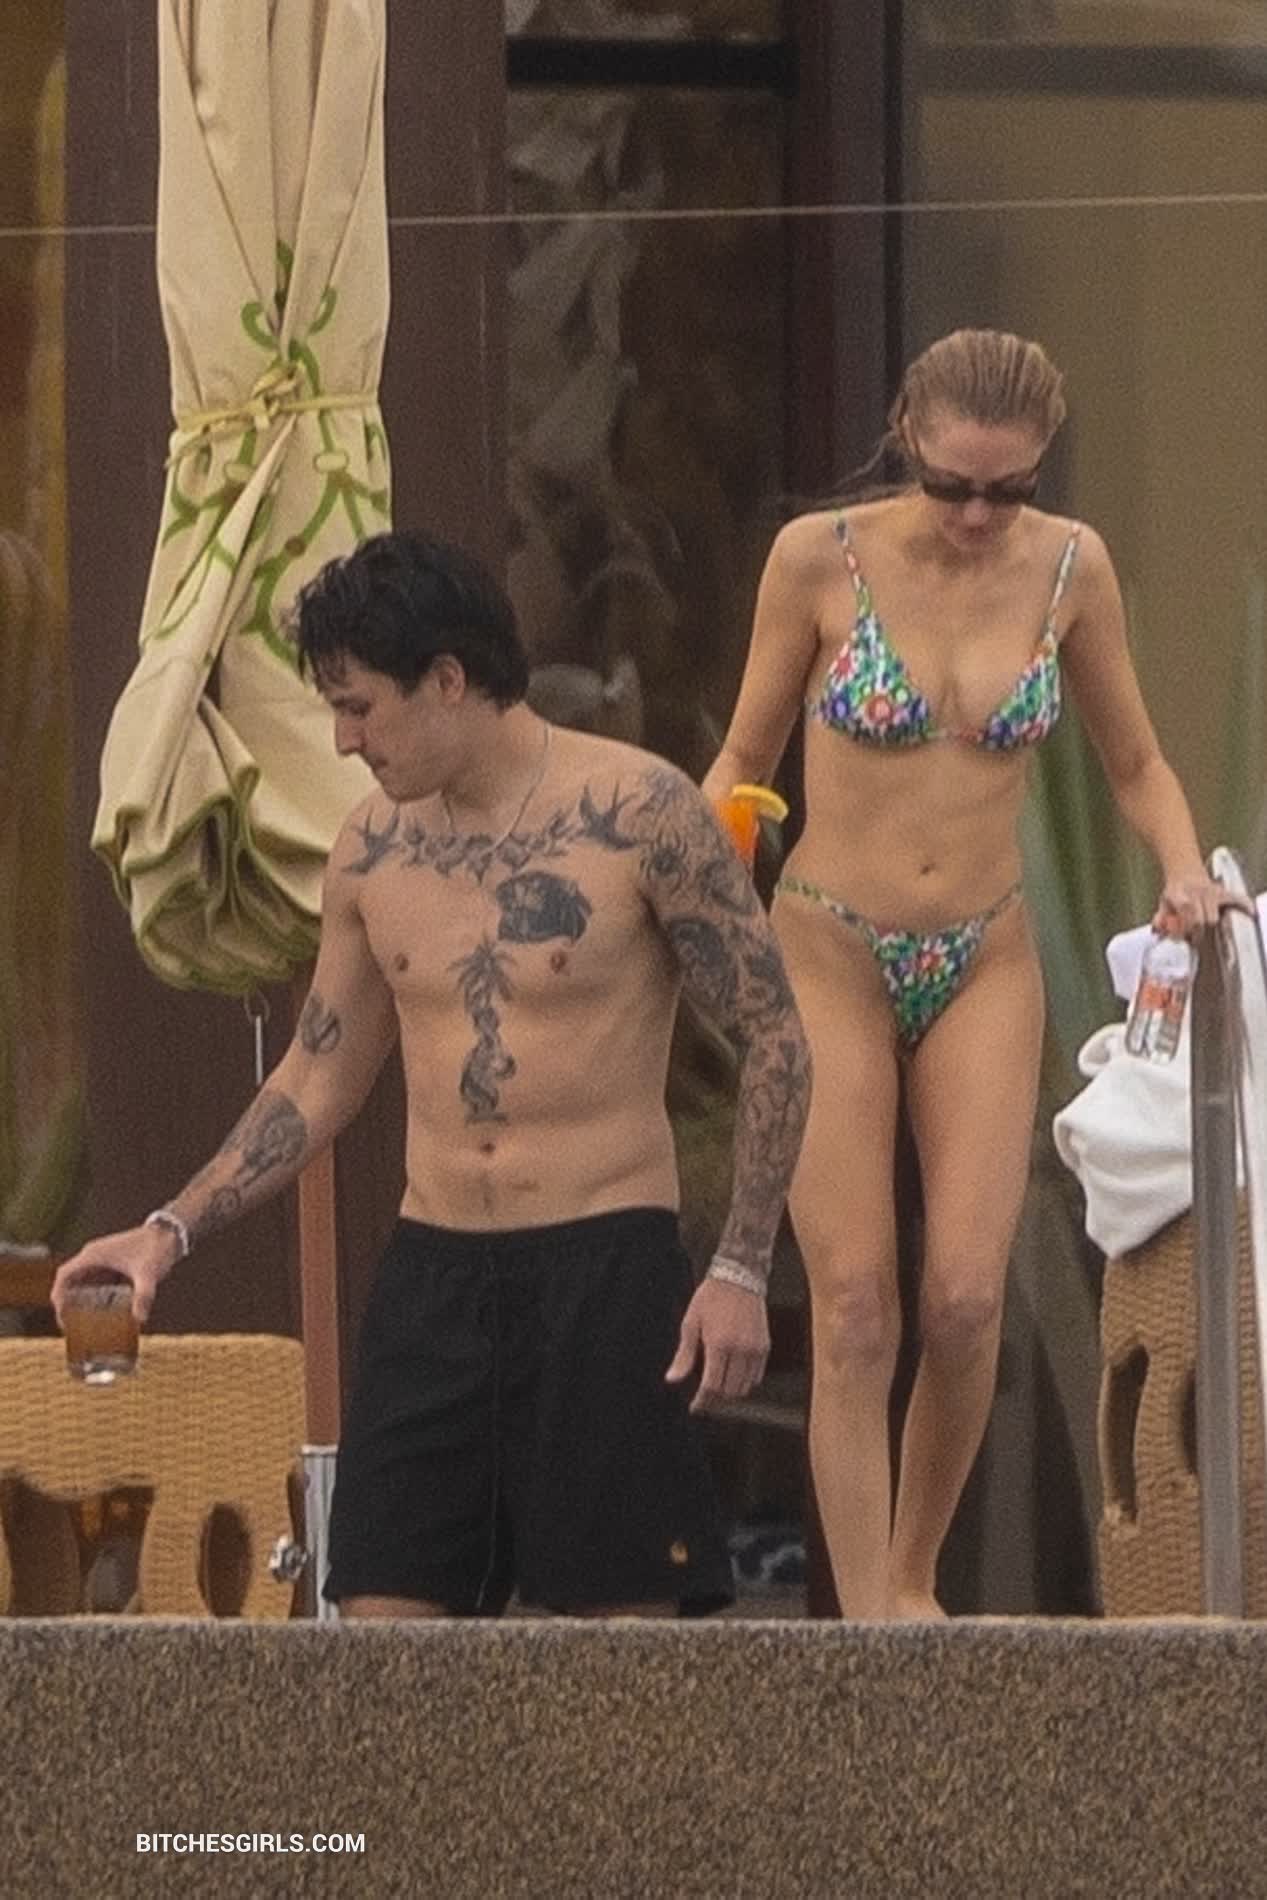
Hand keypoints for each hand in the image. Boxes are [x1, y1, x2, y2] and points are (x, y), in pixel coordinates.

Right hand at [50, 1224, 179, 1327]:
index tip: (60, 1314)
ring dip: (80, 1300)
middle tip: (70, 1325)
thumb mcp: (148, 1274)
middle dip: (67, 1303)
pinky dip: (95, 1297)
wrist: (171, 1234)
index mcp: (94, 1255)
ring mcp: (103, 1260)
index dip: (58, 1294)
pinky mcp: (113, 1264)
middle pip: (70, 1281)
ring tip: (82, 1323)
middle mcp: (94, 1256)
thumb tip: (139, 1320)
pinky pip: (96, 1282)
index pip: (64, 1275)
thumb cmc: (156, 1248)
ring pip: (83, 1282)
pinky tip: (102, 1313)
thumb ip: (143, 1296)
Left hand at [664, 1277, 769, 1414]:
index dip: (702, 1401)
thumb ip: (684, 1355)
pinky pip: (756, 1376)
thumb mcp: (691, 1323)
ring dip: (730, 1391)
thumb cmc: (711, 1297)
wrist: (739, 1277)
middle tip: (704, 1395)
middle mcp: (739, 1349)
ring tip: (718, 1384)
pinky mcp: (764, 1346)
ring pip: (744, 1387)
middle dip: (715, 1397)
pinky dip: (745, 1382)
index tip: (695, 1407)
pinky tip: (733, 1374)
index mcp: (718, 1344)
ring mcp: (754, 1349)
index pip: (711, 1386)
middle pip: (728, 1390)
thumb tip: (672, 1379)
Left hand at [1154, 873, 1254, 935]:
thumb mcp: (1163, 904)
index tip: (1180, 936)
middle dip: (1195, 931)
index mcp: (1179, 895)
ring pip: (1213, 917)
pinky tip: (1249, 911)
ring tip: (1202, 926)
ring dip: (1207, 924)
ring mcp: (1210, 892)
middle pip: (1200, 920)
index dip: (1183, 927)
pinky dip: (1243, 904)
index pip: (1184, 912)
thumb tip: (1158, 931)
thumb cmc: (1176, 891)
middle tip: (1192, 935)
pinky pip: (1236, 898)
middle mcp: (1196, 893)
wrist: (1185, 871)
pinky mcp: (1222, 892)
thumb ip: (1161, 920)